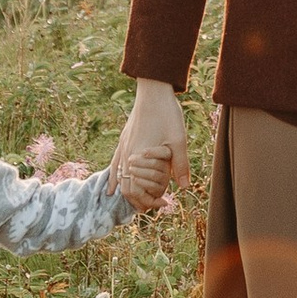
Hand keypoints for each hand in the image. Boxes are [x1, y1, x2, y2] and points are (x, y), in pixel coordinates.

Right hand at [112, 79, 192, 200]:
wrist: (153, 90)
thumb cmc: (167, 114)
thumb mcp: (178, 140)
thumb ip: (181, 165)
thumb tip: (184, 187)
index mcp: (139, 156)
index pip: (137, 190)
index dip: (149, 202)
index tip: (164, 204)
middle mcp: (127, 154)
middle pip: (126, 188)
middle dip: (138, 200)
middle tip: (153, 207)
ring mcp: (123, 146)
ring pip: (119, 177)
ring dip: (127, 192)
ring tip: (138, 202)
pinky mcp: (124, 139)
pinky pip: (114, 164)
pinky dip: (113, 178)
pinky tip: (111, 188)